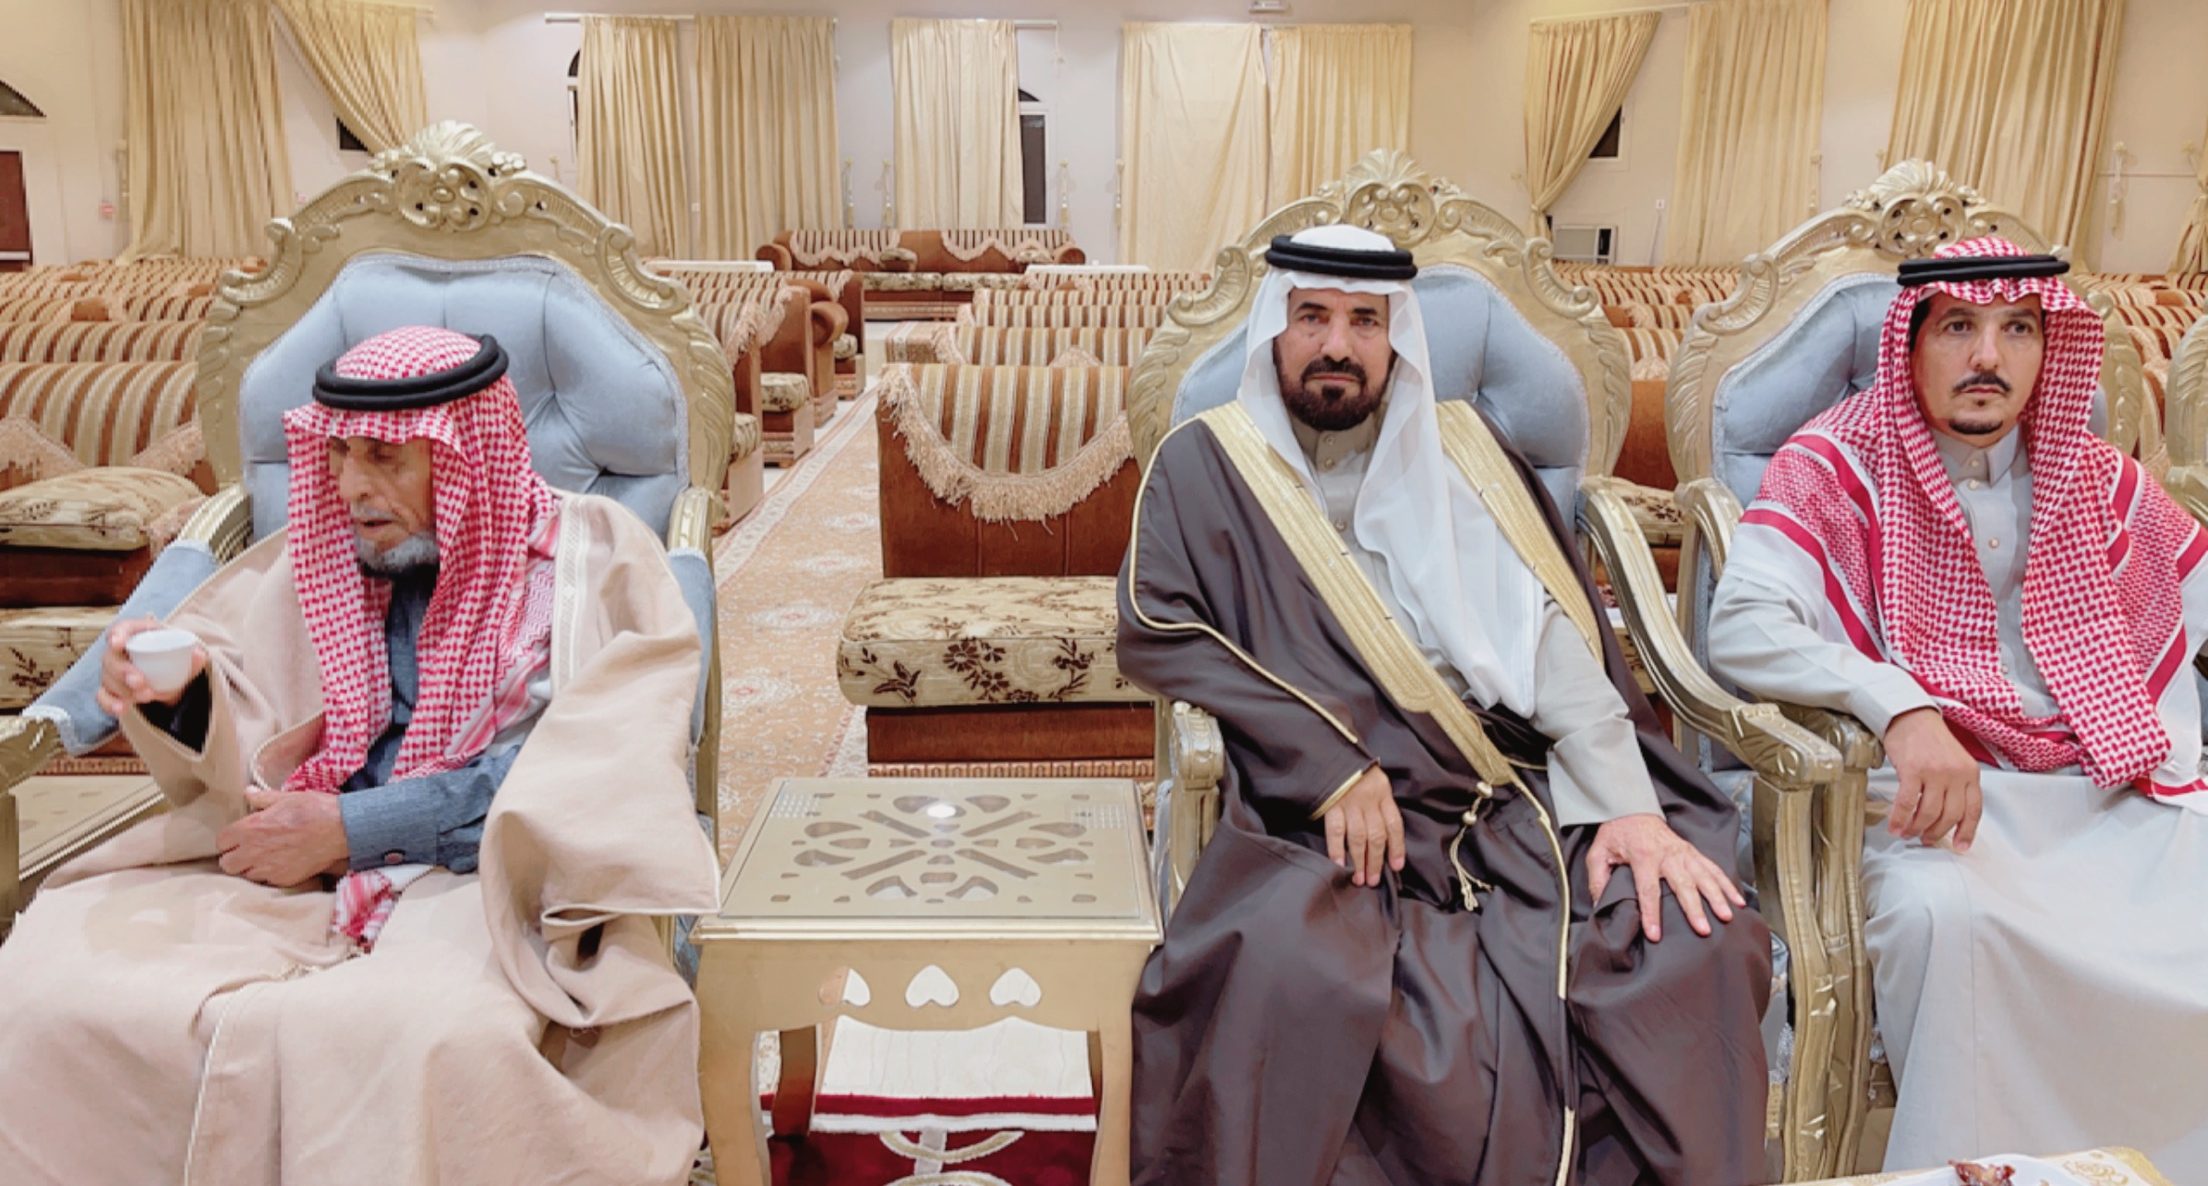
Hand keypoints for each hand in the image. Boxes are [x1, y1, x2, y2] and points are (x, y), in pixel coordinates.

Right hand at [95, 617, 206, 715]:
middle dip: (123, 671)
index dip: (117, 634)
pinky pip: (103, 696)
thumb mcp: (185, 656)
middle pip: (111, 657)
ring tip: (147, 696)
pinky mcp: (110, 690)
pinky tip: (121, 709)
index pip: (121, 629)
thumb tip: (199, 654)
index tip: (118, 643)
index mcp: (137, 634)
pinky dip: (111, 703)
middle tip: (140, 682)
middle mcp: (119, 651)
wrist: (169, 679)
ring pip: (107, 678)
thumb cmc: (172, 659)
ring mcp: (112, 672)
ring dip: (124, 689)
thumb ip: (193, 656)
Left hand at [217, 787, 349, 887]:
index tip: (240, 836)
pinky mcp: (282, 880)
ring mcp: (268, 869)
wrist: (341, 830)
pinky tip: (281, 865)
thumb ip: (263, 798)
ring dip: (250, 868)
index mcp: (250, 828)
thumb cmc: (314, 810)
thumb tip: (248, 793)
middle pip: (227, 864)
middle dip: (234, 857)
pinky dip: (269, 876)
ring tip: (265, 858)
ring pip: (244, 875)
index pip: (221, 841)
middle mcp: (254, 851)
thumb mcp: (287, 797)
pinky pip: (266, 882)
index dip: (229, 839)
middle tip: (248, 850)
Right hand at [1323, 765, 1404, 887]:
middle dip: (1376, 861)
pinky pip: (1335, 830)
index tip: (1396, 866)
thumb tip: (1384, 832)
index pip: (1394, 824)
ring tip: (1359, 879)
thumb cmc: (1355, 767)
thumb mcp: (1376, 779)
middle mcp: (1369, 800)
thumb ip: (1380, 801)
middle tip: (1374, 880)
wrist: (1332, 749)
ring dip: (1359, 861)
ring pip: (1358, 837)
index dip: (1397, 847)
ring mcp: (1349, 803)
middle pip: (1376, 836)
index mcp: (1383, 793)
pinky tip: (1339, 864)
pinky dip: (1337, 849)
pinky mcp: (1330, 804)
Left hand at [1585, 812, 1743, 942]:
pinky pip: (1713, 868)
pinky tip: (1738, 901)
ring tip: (1727, 916)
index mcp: (1643, 857)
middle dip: (1694, 908)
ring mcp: (1684, 853)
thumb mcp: (1598, 853)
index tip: (1655, 934)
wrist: (1632, 809)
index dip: (1651, 913)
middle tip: (1703, 929)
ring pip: (1704, 876)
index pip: (1648, 889)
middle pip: (1683, 885)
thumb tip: (1601, 906)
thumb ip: (1598, 879)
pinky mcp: (1693, 852)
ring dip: (1717, 897)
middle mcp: (1668, 855)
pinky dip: (1727, 884)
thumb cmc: (1616, 835)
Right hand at [1882, 707, 1982, 851]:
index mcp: (1970, 773)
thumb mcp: (1955, 761)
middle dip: (1937, 832)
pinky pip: (1906, 803)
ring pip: (1929, 813)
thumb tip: (1948, 814)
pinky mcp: (1912, 770)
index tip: (1961, 846)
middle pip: (1950, 815)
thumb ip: (1957, 784)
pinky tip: (1895, 825)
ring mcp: (1935, 772)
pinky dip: (1900, 818)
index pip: (1973, 810)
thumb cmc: (1930, 739)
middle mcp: (1956, 774)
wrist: (1910, 716)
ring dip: (1917, 828)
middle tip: (1926, 838)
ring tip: (1908, 833)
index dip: (1967, 832)